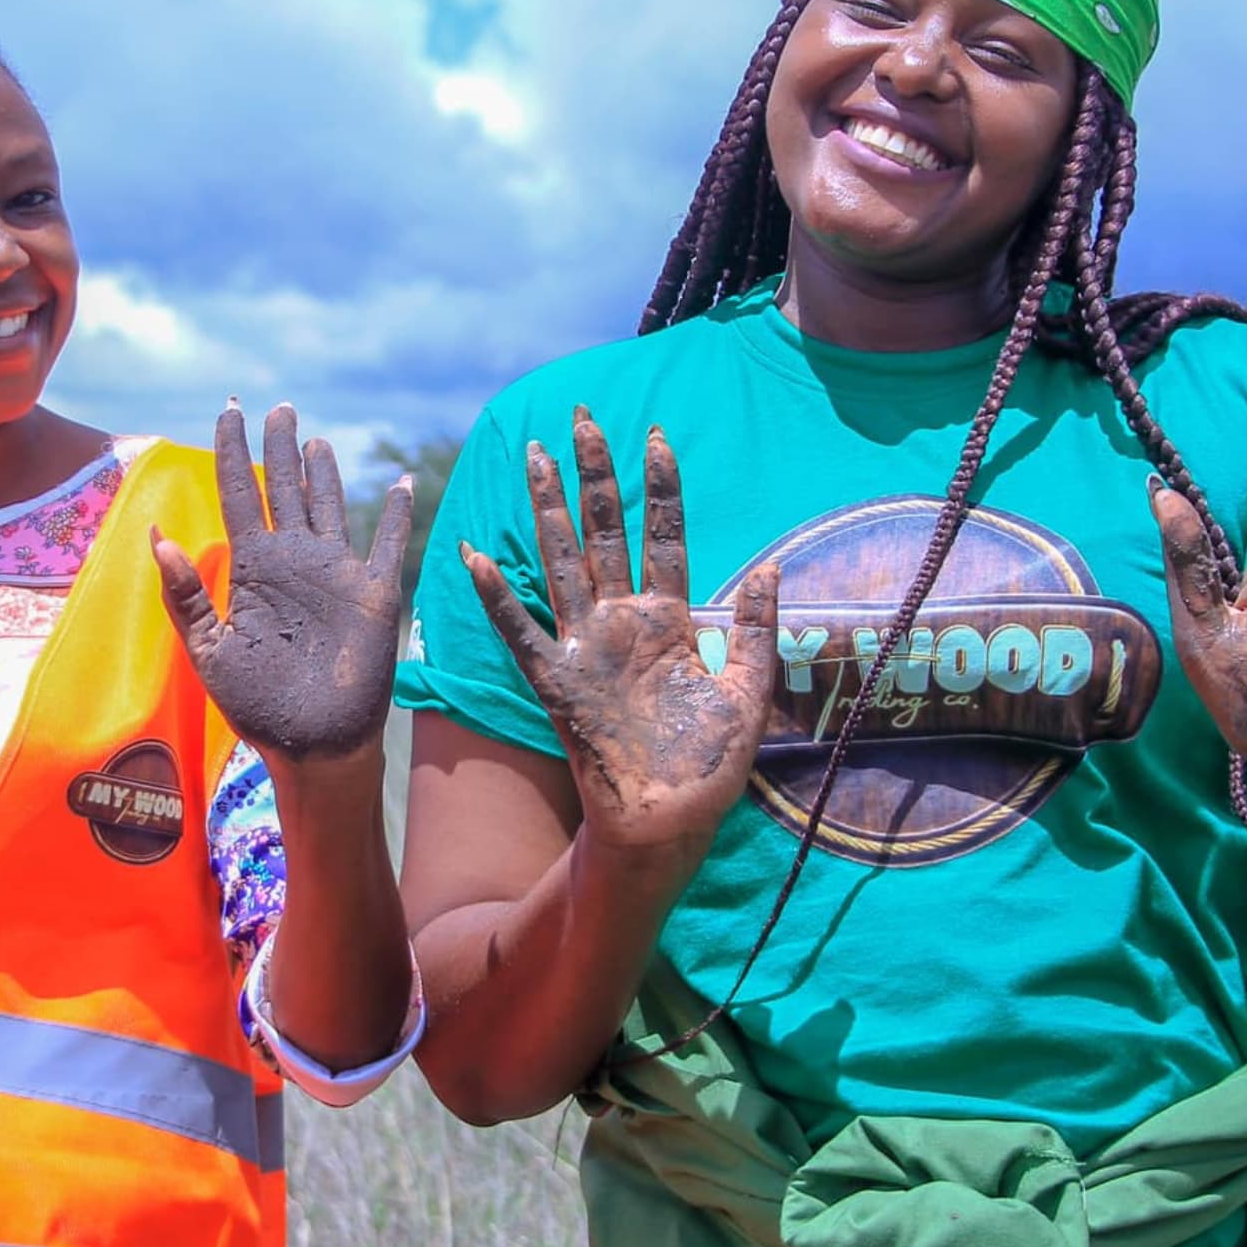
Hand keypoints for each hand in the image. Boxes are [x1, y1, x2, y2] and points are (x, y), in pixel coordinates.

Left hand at [153, 401, 413, 763]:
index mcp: (254, 565)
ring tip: (313, 439)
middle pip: (284, 486)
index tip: (229, 410)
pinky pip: (388, 543)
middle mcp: (293, 558)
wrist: (312, 743)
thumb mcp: (209, 649)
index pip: (240, 491)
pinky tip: (404, 484)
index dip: (233, 449)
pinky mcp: (373, 591)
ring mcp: (335, 571)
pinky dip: (398, 513)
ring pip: (329, 504)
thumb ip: (186, 594)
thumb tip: (156, 534)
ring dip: (324, 471)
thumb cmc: (256, 705)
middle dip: (279, 445)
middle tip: (276, 406)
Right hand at [462, 409, 780, 856]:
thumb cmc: (708, 770)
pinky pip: (520, 633)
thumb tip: (772, 563)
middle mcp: (624, 624)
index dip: (662, 489)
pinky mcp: (558, 684)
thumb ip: (758, 630)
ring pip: (563, 562)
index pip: (665, 538)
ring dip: (548, 509)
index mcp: (671, 623)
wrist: (667, 827)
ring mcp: (587, 649)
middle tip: (582, 418)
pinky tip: (474, 558)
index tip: (658, 436)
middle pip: (605, 532)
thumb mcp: (750, 694)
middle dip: (594, 475)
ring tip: (534, 456)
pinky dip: (496, 598)